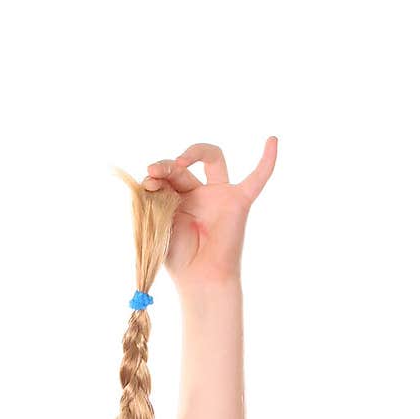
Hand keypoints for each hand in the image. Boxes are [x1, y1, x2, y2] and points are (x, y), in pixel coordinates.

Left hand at [142, 138, 277, 291]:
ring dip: (194, 153)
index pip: (166, 176)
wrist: (200, 278)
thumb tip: (150, 176)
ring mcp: (220, 196)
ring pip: (213, 159)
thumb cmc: (179, 257)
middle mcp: (199, 194)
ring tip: (178, 163)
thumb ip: (156, 198)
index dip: (156, 175)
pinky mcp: (239, 202)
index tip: (146, 183)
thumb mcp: (160, 221)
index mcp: (178, 199)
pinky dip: (267, 161)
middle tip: (155, 172)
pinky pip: (257, 179)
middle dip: (167, 166)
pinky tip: (272, 140)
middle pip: (183, 166)